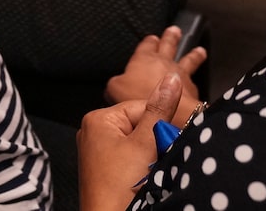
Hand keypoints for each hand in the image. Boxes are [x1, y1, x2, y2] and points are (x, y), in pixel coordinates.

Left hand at [78, 73, 182, 210]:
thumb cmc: (119, 185)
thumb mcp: (144, 143)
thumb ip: (159, 111)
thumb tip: (170, 81)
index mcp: (98, 119)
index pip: (141, 107)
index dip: (161, 122)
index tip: (171, 137)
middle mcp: (94, 133)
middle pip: (141, 126)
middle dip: (156, 141)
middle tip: (158, 158)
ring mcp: (100, 153)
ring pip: (140, 145)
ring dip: (153, 156)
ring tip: (150, 171)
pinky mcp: (107, 171)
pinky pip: (134, 161)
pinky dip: (145, 168)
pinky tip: (146, 179)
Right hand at [106, 25, 204, 124]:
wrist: (171, 113)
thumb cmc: (140, 97)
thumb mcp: (115, 88)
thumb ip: (115, 82)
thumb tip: (116, 83)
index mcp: (144, 59)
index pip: (146, 45)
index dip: (148, 42)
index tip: (152, 37)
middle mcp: (164, 63)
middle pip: (168, 46)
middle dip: (170, 37)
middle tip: (175, 30)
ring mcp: (181, 75)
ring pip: (189, 60)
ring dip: (193, 55)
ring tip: (199, 50)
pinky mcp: (193, 91)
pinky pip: (194, 82)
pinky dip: (193, 82)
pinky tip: (195, 85)